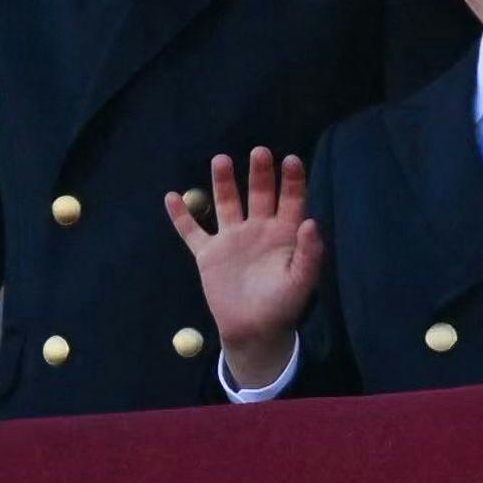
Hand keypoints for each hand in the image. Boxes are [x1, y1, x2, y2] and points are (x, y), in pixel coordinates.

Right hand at [168, 148, 324, 386]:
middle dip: (259, 173)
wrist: (254, 330)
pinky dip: (181, 216)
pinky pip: (192, 232)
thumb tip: (311, 221)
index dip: (292, 180)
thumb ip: (309, 252)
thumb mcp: (302, 280)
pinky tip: (171, 197)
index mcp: (285, 233)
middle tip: (259, 151)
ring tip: (221, 160)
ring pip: (227, 204)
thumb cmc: (284, 305)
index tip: (291, 160)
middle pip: (259, 194)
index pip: (290, 199)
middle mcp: (258, 229)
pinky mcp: (208, 254)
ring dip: (223, 182)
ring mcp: (232, 239)